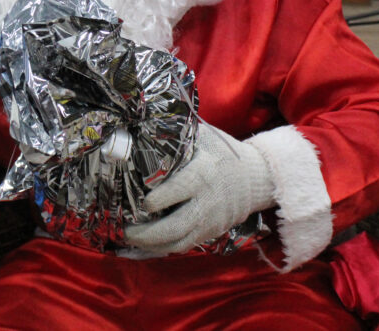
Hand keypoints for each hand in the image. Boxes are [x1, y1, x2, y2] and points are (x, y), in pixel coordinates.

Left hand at [124, 123, 275, 254]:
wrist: (254, 178)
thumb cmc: (221, 152)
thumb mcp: (204, 137)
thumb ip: (178, 135)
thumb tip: (141, 126)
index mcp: (202, 174)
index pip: (181, 190)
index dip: (160, 199)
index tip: (142, 202)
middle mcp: (206, 201)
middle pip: (177, 225)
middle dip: (148, 232)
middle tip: (124, 230)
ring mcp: (208, 221)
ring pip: (179, 242)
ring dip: (151, 246)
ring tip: (127, 240)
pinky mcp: (209, 233)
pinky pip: (183, 247)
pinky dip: (161, 251)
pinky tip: (142, 248)